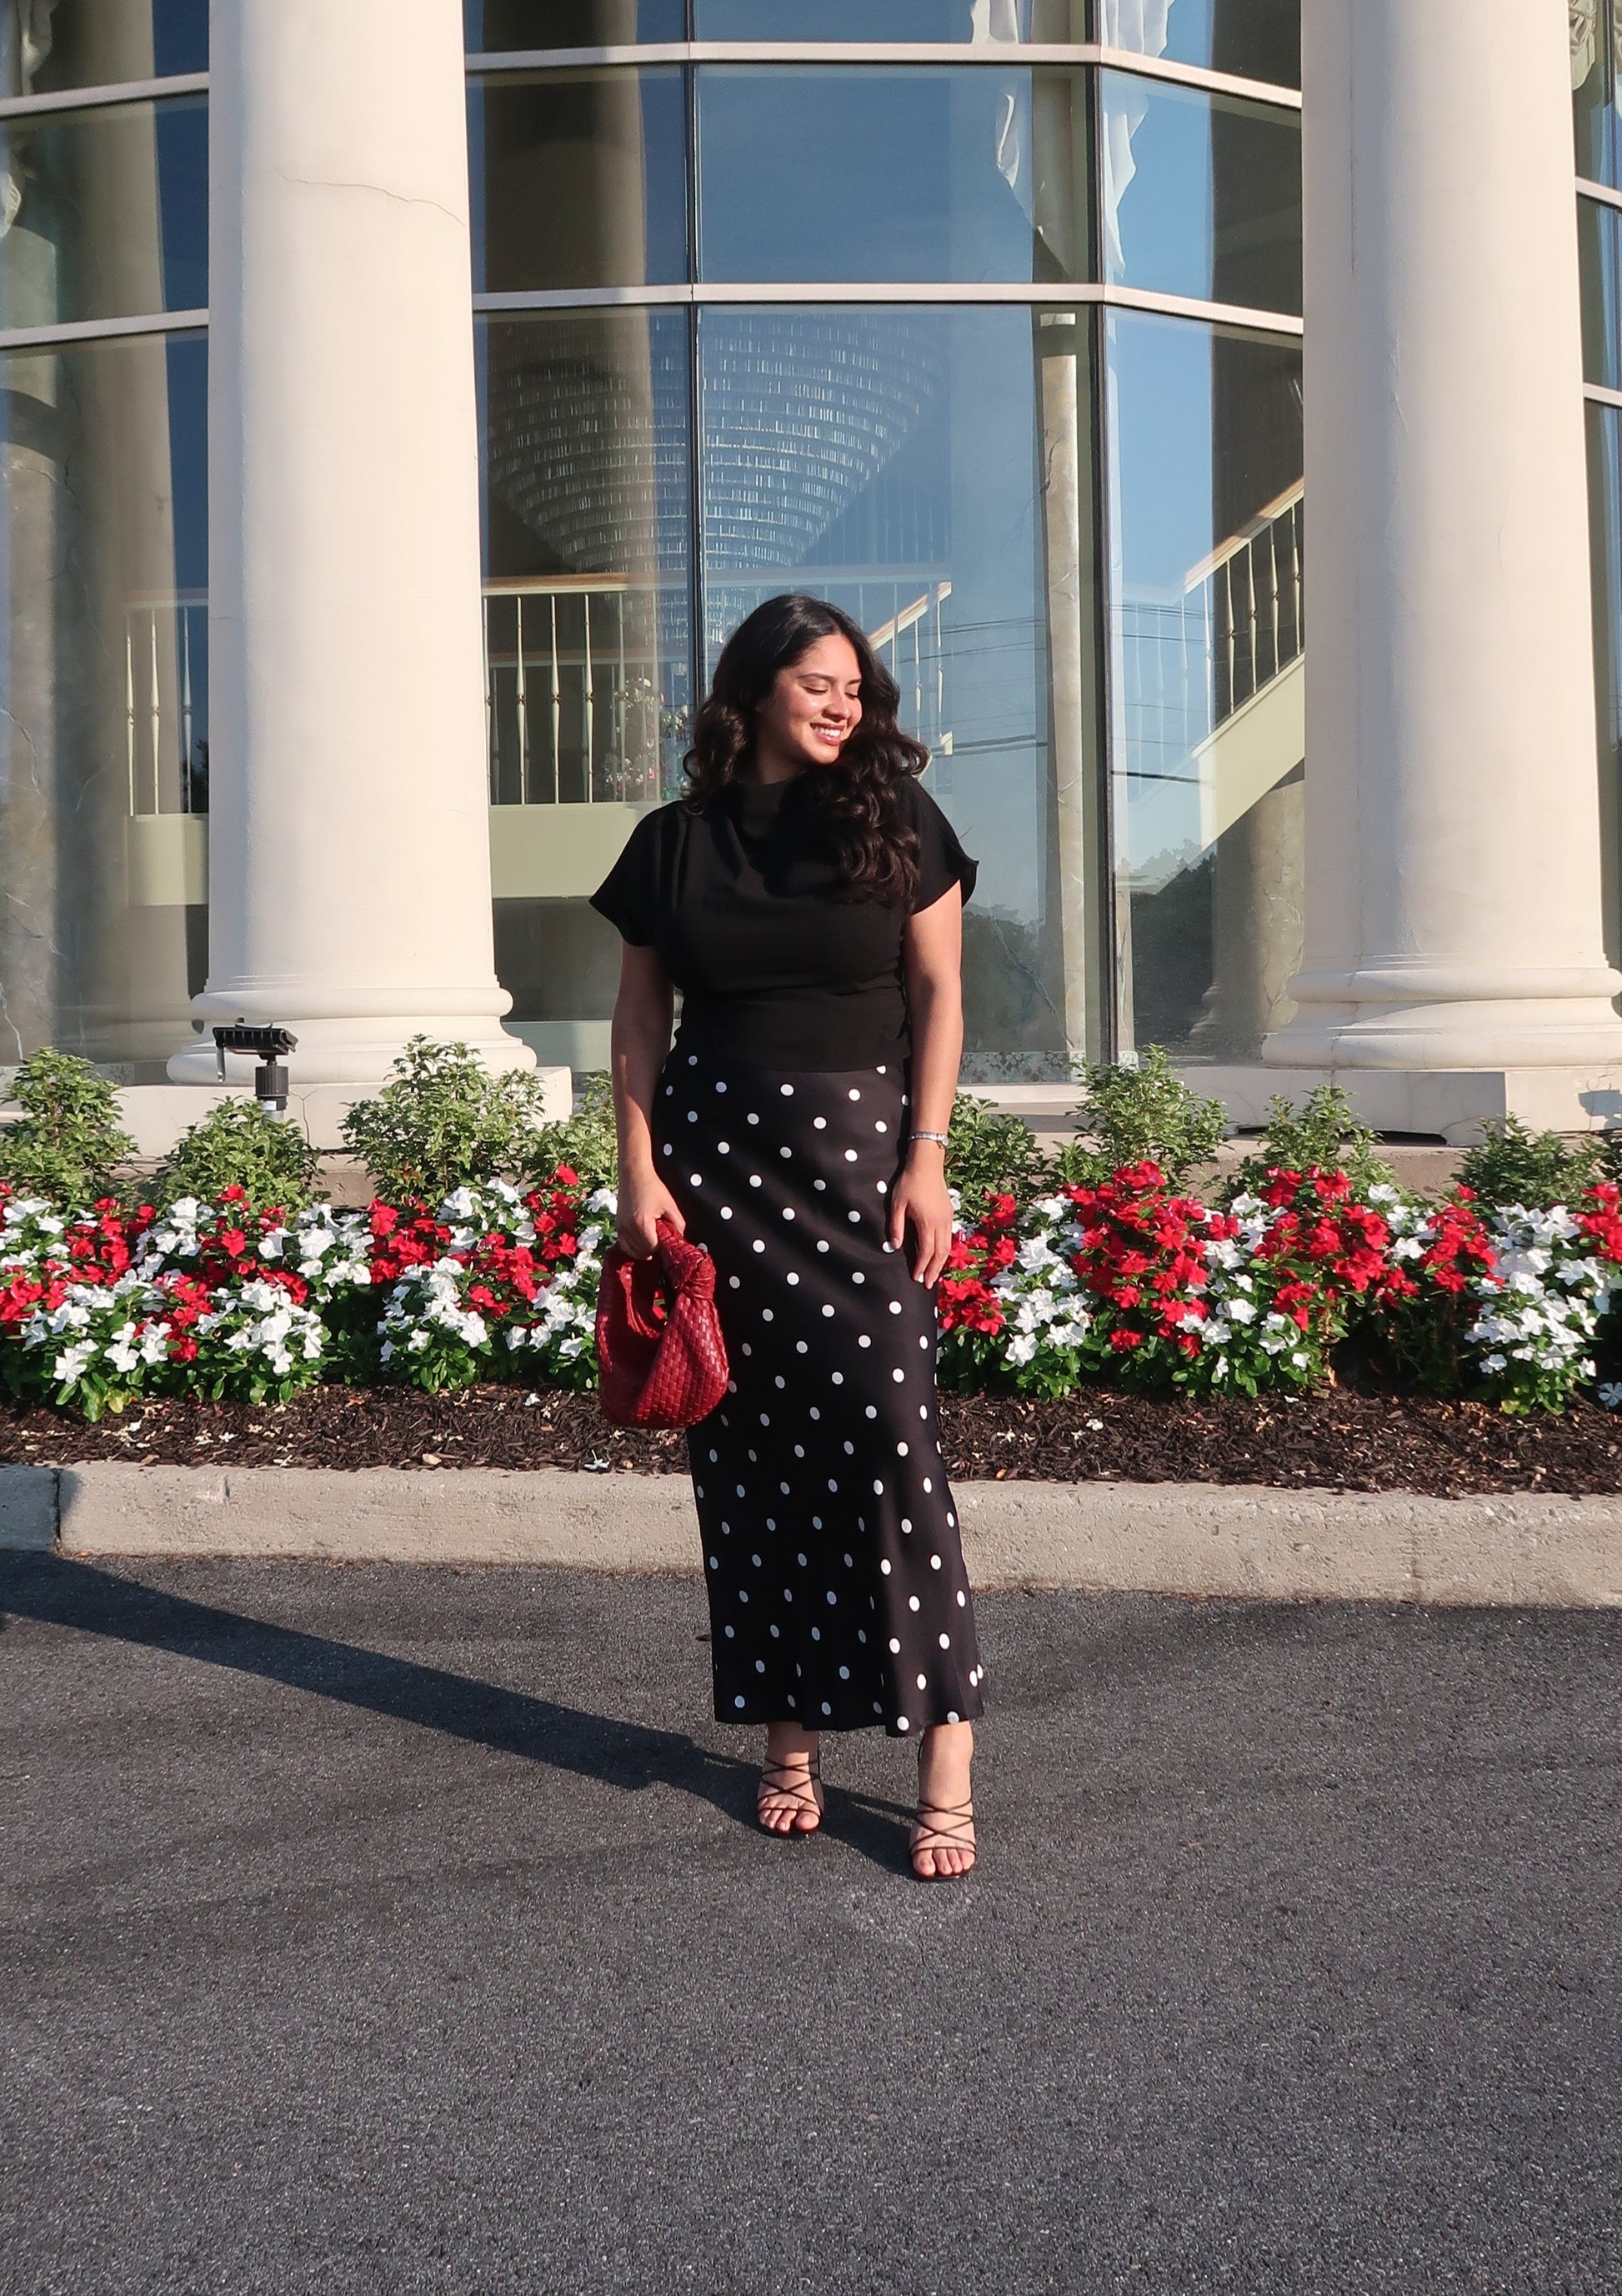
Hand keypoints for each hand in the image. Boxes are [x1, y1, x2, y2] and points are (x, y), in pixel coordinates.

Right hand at [616, 1168, 686, 1257]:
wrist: (634, 1174)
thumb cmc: (652, 1186)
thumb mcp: (670, 1205)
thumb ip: (678, 1224)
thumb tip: (680, 1238)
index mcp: (642, 1224)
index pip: (653, 1248)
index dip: (662, 1247)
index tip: (667, 1241)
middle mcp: (628, 1228)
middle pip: (643, 1252)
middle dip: (654, 1249)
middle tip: (661, 1239)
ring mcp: (621, 1228)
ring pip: (634, 1251)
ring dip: (644, 1250)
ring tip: (653, 1240)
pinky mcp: (618, 1225)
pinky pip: (625, 1246)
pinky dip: (633, 1248)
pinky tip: (642, 1243)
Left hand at [887, 1152, 953, 1286]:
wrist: (927, 1165)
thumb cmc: (909, 1183)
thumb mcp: (897, 1205)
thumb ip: (896, 1227)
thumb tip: (894, 1247)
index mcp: (927, 1222)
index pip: (926, 1251)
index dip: (921, 1267)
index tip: (915, 1278)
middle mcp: (941, 1223)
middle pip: (941, 1253)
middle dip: (934, 1271)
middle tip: (927, 1284)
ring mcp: (947, 1218)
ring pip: (947, 1247)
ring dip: (941, 1263)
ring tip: (934, 1274)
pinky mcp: (949, 1214)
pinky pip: (949, 1238)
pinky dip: (944, 1250)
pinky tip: (939, 1255)